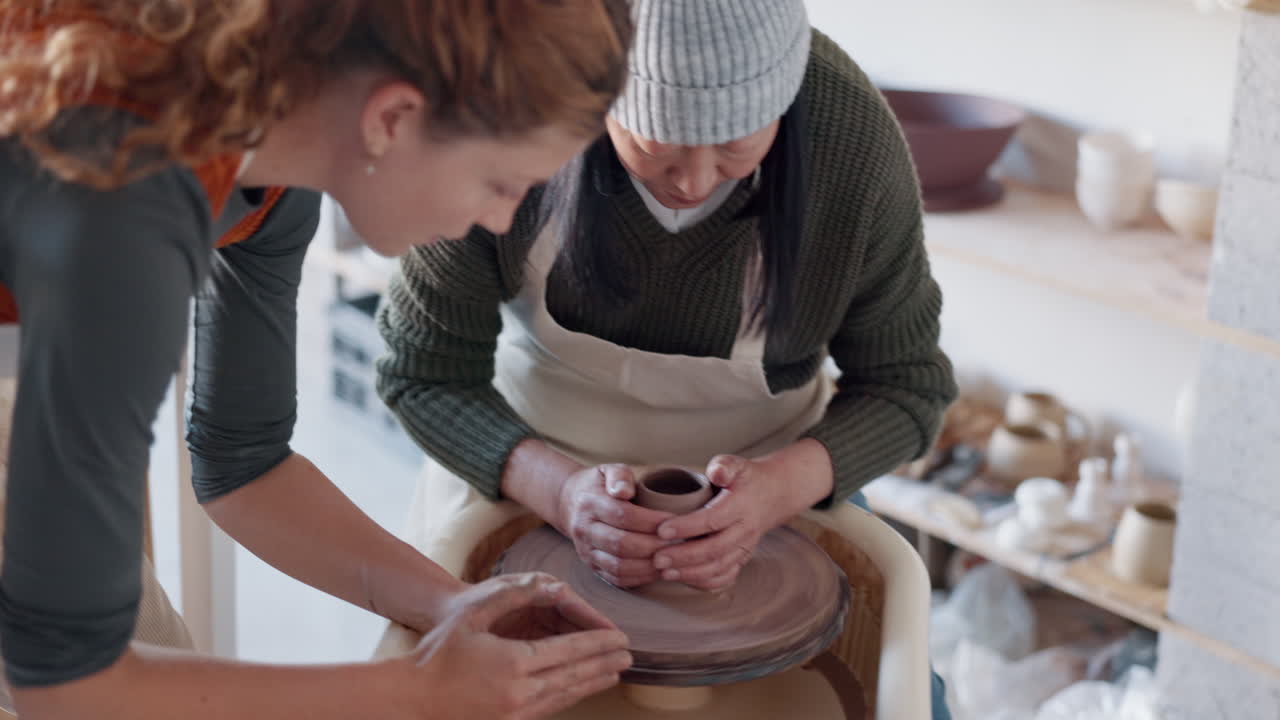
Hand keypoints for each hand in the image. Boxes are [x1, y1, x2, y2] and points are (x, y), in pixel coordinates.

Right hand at [408, 573, 631, 719]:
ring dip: (591, 684)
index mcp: (514, 663)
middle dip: (604, 665)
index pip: (569, 651)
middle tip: (629, 657)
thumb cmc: (437, 653)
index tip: (621, 639)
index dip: (598, 644)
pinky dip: (569, 697)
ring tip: (613, 674)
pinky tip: (578, 690)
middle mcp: (520, 692)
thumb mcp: (475, 615)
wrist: (409, 698)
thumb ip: (516, 596)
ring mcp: (514, 713)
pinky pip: (548, 709)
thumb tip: (553, 586)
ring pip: (565, 696)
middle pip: (574, 676)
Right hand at [556, 464, 673, 587]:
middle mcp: (584, 530)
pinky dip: (641, 578)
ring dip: (649, 565)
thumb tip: (624, 491)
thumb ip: (619, 476)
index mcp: (590, 504)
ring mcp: (587, 551)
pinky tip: (659, 570)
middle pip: (621, 544)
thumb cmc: (600, 486)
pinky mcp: (593, 567)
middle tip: (679, 543)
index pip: (622, 515)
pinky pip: (617, 579)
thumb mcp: (608, 471)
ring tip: (672, 558)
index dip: (651, 520)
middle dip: (654, 545)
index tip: (675, 520)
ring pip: (619, 566)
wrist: (571, 503)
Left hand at [651, 442, 833, 590]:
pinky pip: (725, 576)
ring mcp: (745, 547)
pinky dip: (704, 582)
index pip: (712, 519)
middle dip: (684, 557)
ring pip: (719, 567)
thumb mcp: (737, 464)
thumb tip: (716, 473)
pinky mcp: (742, 558)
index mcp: (741, 505)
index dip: (687, 527)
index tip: (662, 531)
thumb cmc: (747, 479)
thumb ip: (724, 465)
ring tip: (664, 572)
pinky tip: (683, 579)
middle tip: (657, 559)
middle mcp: (745, 530)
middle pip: (714, 549)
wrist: (774, 495)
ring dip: (690, 573)